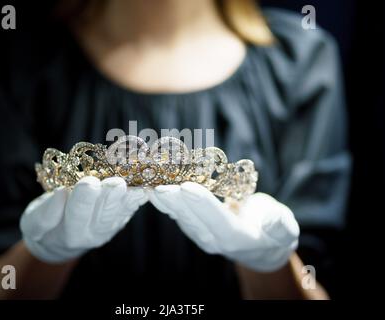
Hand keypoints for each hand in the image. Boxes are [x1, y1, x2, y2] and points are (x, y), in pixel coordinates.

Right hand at [20, 176, 146, 262]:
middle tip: (116, 182)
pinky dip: (138, 196)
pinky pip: (131, 207)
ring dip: (129, 195)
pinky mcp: (120, 217)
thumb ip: (45, 214)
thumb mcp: (33, 224)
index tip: (87, 183)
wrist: (60, 242)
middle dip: (110, 196)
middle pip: (104, 212)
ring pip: (121, 210)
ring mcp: (110, 226)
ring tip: (136, 183)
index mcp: (71, 233)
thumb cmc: (44, 229)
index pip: (77, 214)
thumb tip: (61, 194)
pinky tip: (145, 185)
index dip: (83, 198)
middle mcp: (94, 231)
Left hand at [148, 182, 299, 271]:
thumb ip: (280, 226)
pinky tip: (153, 180)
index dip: (202, 204)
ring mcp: (199, 231)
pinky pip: (176, 208)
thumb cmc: (275, 231)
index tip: (187, 188)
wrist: (261, 245)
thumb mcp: (285, 229)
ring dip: (163, 196)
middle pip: (191, 217)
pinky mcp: (192, 222)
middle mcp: (213, 237)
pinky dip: (164, 194)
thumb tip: (271, 221)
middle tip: (157, 181)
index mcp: (236, 238)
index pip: (217, 221)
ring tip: (149, 178)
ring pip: (179, 213)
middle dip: (173, 198)